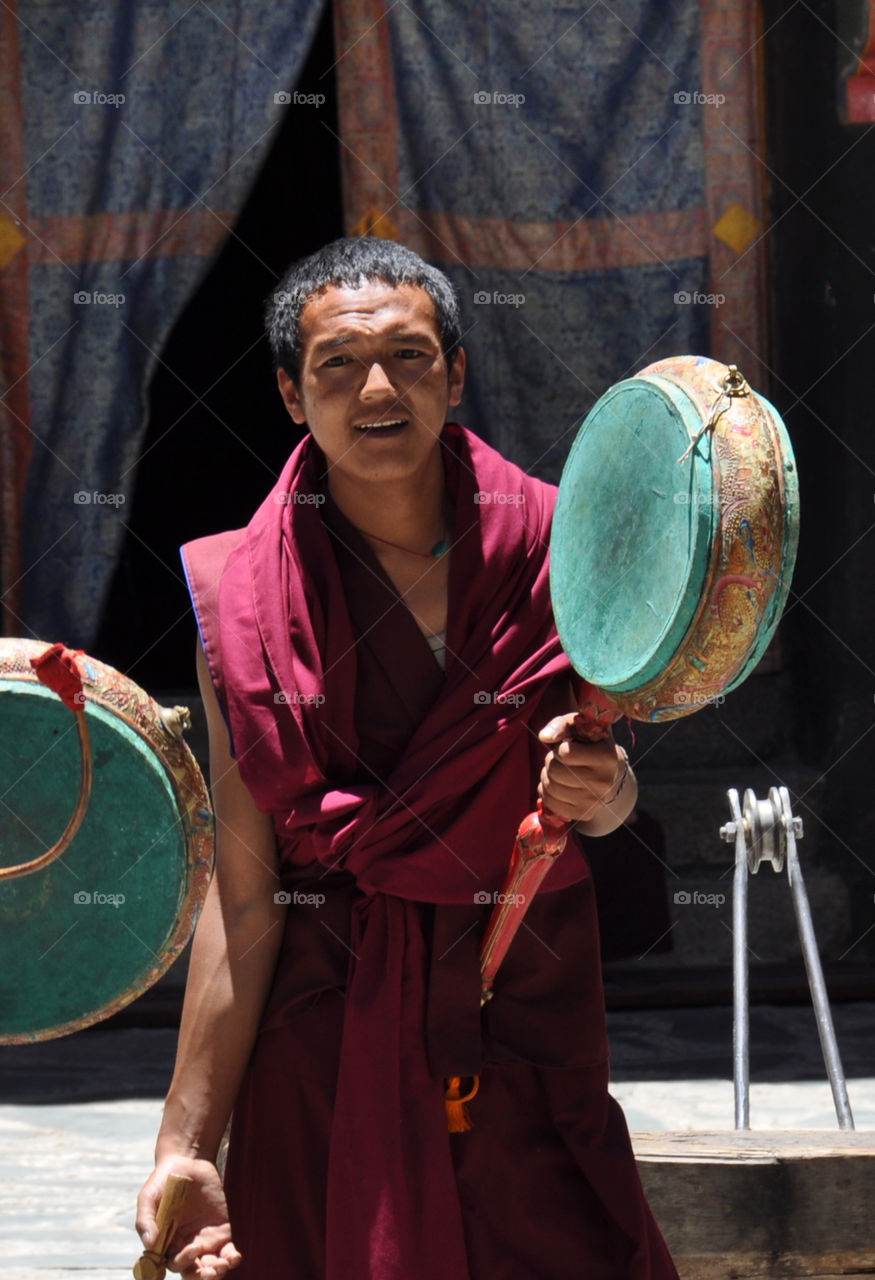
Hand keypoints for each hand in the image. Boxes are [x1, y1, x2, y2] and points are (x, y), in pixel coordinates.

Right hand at [136, 1156, 241, 1278]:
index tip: (190, 1251)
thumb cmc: (163, 1181)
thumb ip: (145, 1219)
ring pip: (210, 1266)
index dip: (182, 1264)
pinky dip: (231, 1258)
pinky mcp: (221, 1230)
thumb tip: (149, 1244)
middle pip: (192, 1271)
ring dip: (217, 1272)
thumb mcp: (149, 1196)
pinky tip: (235, 1257)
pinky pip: (227, 1250)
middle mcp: (185, 1246)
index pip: (173, 1264)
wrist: (187, 1161)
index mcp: (167, 1243)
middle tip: (209, 1271)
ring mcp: (204, 1239)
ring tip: (223, 1265)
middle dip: (201, 1276)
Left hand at [537, 714, 625, 823]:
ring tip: (559, 771)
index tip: (568, 747)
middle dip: (551, 762)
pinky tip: (556, 785)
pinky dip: (547, 792)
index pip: (564, 753)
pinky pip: (551, 804)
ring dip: (547, 776)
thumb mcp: (579, 727)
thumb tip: (543, 737)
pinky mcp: (585, 814)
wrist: (609, 770)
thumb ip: (560, 725)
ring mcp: (595, 801)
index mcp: (606, 757)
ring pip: (551, 788)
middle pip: (556, 772)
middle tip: (560, 760)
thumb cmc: (589, 744)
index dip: (559, 748)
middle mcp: (604, 782)